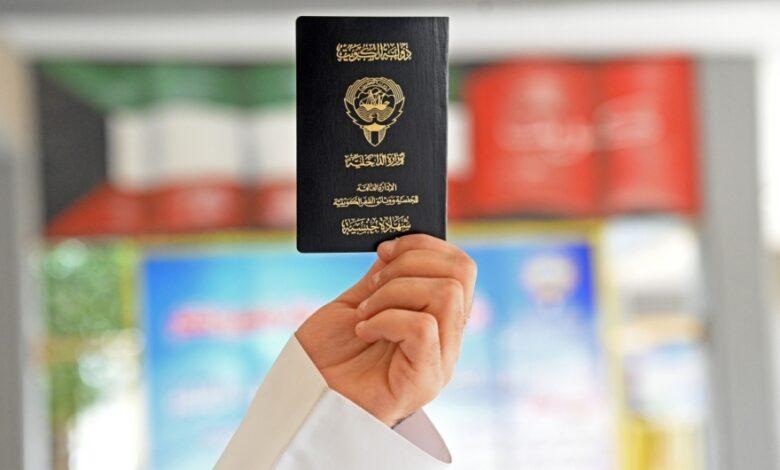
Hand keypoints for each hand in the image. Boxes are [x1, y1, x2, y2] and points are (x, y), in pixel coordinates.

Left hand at [295, 234, 476, 425]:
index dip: (424, 244)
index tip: (384, 251)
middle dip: (410, 262)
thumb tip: (403, 243)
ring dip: (395, 292)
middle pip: (462, 273)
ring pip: (447, 294)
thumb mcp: (360, 299)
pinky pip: (424, 327)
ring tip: (366, 312)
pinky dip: (387, 318)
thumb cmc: (328, 353)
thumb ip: (387, 276)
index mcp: (438, 318)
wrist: (304, 391)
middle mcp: (448, 339)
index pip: (461, 266)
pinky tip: (364, 330)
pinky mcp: (425, 381)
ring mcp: (440, 362)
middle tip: (373, 284)